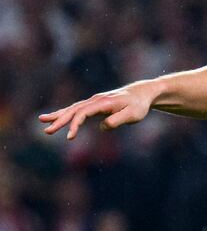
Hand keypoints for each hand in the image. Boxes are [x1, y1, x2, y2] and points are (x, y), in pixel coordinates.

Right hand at [39, 83, 157, 139]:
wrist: (140, 93)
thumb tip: (102, 126)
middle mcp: (95, 100)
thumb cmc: (138, 105)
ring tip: (42, 121)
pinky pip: (77, 109)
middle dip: (59, 120)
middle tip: (46, 131)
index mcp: (102, 103)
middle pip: (73, 110)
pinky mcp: (94, 104)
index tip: (69, 137)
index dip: (74, 124)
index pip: (83, 113)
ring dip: (58, 115)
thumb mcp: (133, 114)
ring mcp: (93, 101)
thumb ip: (118, 120)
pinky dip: (66, 113)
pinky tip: (57, 118)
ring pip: (72, 108)